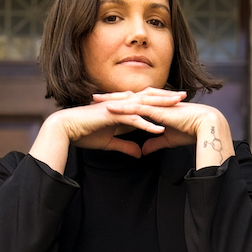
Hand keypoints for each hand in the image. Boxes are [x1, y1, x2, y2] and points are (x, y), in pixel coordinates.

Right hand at [29, 96, 170, 171]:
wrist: (67, 129)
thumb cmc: (85, 133)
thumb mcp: (110, 143)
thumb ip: (125, 147)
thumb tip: (139, 154)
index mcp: (122, 108)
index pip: (146, 103)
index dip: (161, 102)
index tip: (177, 104)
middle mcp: (122, 104)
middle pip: (149, 99)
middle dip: (167, 98)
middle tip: (185, 97)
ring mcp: (118, 109)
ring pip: (144, 105)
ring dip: (161, 106)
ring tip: (178, 107)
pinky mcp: (113, 116)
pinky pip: (134, 120)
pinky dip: (147, 125)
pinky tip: (159, 130)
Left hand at [93, 89, 231, 163]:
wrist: (204, 126)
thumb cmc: (190, 131)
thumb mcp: (166, 140)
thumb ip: (154, 143)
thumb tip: (143, 150)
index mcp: (155, 107)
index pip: (133, 103)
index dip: (118, 104)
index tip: (103, 106)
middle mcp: (153, 103)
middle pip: (127, 98)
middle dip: (110, 98)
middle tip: (93, 98)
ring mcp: (154, 104)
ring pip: (129, 100)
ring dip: (111, 100)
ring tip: (96, 101)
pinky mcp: (157, 109)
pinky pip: (137, 107)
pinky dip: (123, 107)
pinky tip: (110, 108)